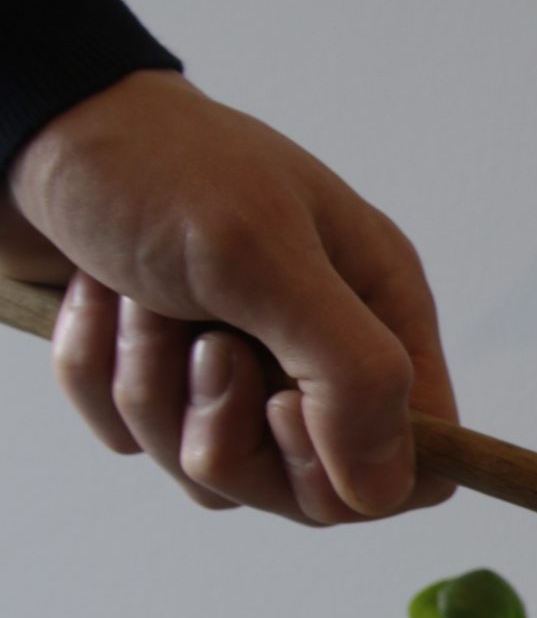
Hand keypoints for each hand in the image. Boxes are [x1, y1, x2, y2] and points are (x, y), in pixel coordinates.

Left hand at [0, 70, 456, 522]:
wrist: (34, 128)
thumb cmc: (157, 166)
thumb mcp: (264, 257)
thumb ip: (350, 373)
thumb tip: (386, 489)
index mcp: (376, 309)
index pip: (417, 460)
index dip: (350, 469)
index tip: (283, 411)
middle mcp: (318, 349)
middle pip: (307, 488)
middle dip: (228, 426)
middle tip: (202, 347)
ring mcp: (240, 371)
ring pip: (215, 471)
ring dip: (152, 391)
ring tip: (139, 302)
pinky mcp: (164, 381)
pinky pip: (137, 442)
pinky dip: (101, 379)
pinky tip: (99, 304)